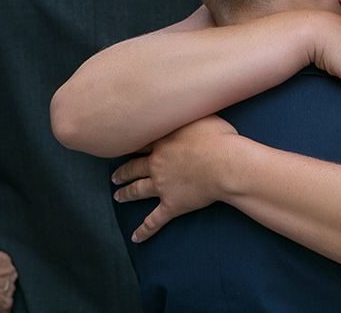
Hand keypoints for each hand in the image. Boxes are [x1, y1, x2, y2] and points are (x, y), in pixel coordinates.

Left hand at [112, 115, 240, 242]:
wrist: (226, 163)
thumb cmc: (220, 138)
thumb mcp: (204, 115)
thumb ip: (191, 112)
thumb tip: (187, 103)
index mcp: (164, 141)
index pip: (142, 142)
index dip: (131, 145)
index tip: (124, 145)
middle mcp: (157, 163)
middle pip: (134, 166)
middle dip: (123, 171)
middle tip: (115, 175)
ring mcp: (162, 185)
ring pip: (138, 190)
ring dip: (126, 193)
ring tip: (118, 196)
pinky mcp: (172, 204)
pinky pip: (154, 220)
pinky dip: (144, 230)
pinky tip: (136, 237)